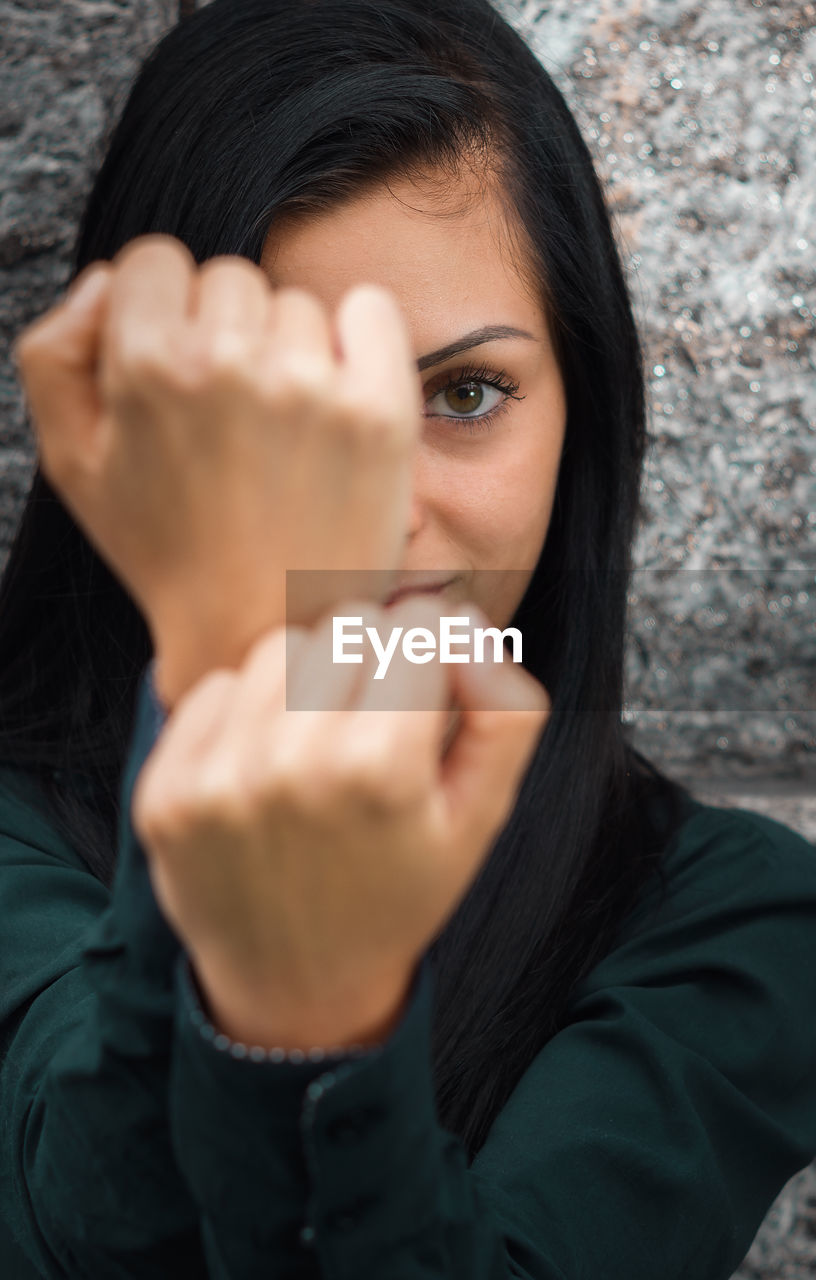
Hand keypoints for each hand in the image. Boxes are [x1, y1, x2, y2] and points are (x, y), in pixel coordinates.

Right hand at [12, 235, 421, 709]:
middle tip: (230, 417)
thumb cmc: (168, 550)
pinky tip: (337, 390)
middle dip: (223, 332)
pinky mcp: (379, 409)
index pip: (152, 261)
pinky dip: (359, 333)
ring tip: (279, 431)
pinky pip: (371, 310)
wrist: (262, 629)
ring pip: (295, 303)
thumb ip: (56, 354)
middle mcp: (230, 364)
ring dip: (287, 349)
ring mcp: (312, 385)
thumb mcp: (72, 463)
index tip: (177, 368)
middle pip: (227, 278)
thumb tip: (108, 281)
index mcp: (147, 367)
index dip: (159, 312)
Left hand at [130, 597, 550, 1050]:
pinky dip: (245, 711)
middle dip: (371, 661)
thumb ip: (505, 713)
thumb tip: (464, 625)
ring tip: (320, 742)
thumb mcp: (480, 817)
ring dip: (306, 679)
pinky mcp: (166, 791)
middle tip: (375, 724)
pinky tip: (265, 766)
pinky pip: (214, 688)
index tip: (426, 694)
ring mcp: (218, 779)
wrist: (300, 985)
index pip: (416, 625)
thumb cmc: (401, 891)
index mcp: (381, 771)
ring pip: (278, 649)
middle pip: (345, 627)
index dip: (433, 654)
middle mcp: (290, 766)